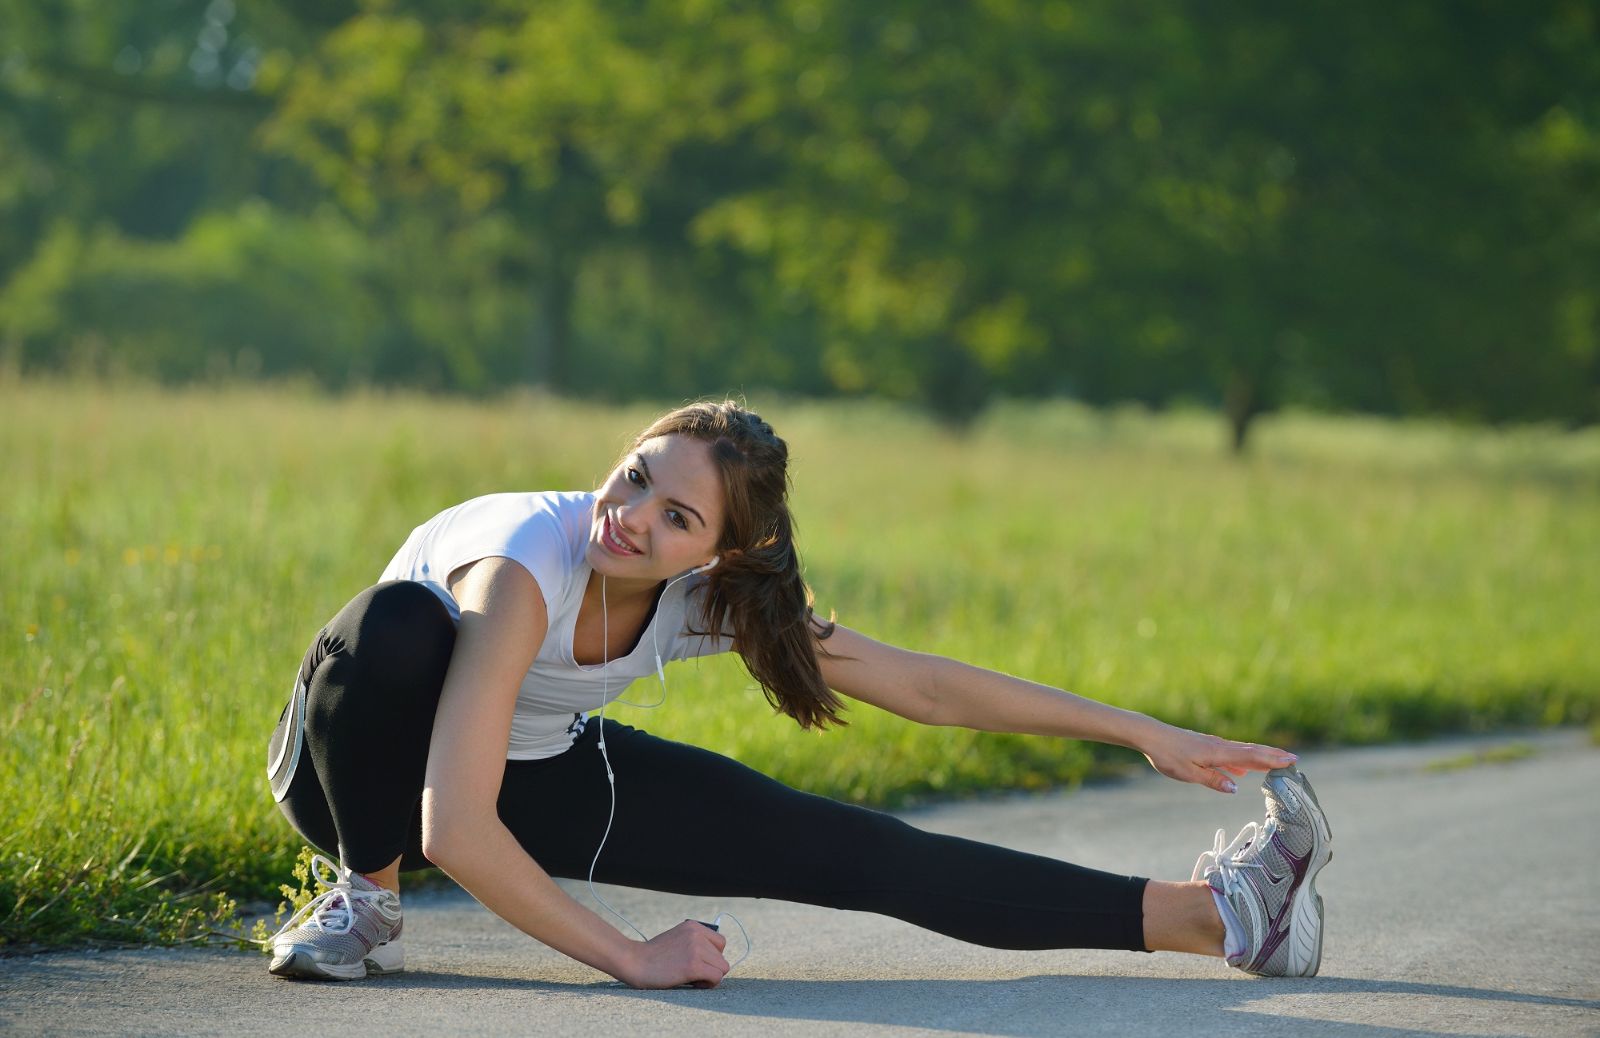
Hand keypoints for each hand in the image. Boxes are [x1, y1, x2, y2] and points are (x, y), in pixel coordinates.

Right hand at [618, 919, 728, 988]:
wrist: (634, 962)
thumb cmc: (654, 955)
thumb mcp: (677, 938)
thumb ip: (695, 942)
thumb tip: (715, 959)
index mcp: (694, 926)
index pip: (720, 943)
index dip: (712, 957)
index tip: (698, 963)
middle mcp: (697, 934)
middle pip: (722, 958)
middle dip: (710, 969)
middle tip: (692, 974)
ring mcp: (696, 949)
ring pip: (722, 968)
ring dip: (710, 977)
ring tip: (692, 979)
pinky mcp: (693, 965)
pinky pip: (716, 977)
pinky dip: (708, 984)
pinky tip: (692, 984)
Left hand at [1139, 721, 1297, 793]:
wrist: (1150, 735)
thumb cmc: (1167, 755)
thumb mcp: (1189, 773)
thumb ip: (1213, 780)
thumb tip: (1236, 787)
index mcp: (1218, 753)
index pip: (1251, 757)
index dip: (1272, 759)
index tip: (1292, 760)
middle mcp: (1219, 747)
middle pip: (1251, 751)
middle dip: (1273, 754)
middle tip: (1293, 758)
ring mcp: (1213, 745)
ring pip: (1241, 751)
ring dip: (1260, 756)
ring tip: (1274, 762)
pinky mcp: (1205, 747)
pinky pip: (1229, 754)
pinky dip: (1241, 759)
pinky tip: (1240, 770)